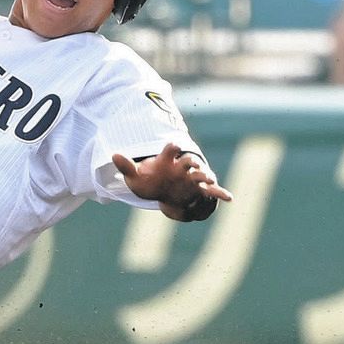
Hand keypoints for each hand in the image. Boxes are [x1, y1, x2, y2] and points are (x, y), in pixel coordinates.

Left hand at [112, 143, 232, 222]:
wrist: (161, 191)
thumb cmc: (148, 181)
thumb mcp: (134, 176)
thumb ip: (126, 166)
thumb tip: (113, 155)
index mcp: (166, 161)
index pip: (170, 150)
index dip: (172, 148)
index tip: (174, 146)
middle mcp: (181, 168)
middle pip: (189, 161)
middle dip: (192, 162)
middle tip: (195, 165)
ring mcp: (191, 179)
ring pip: (201, 175)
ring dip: (206, 176)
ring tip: (210, 179)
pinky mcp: (198, 190)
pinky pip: (212, 191)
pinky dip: (220, 194)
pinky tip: (230, 198)